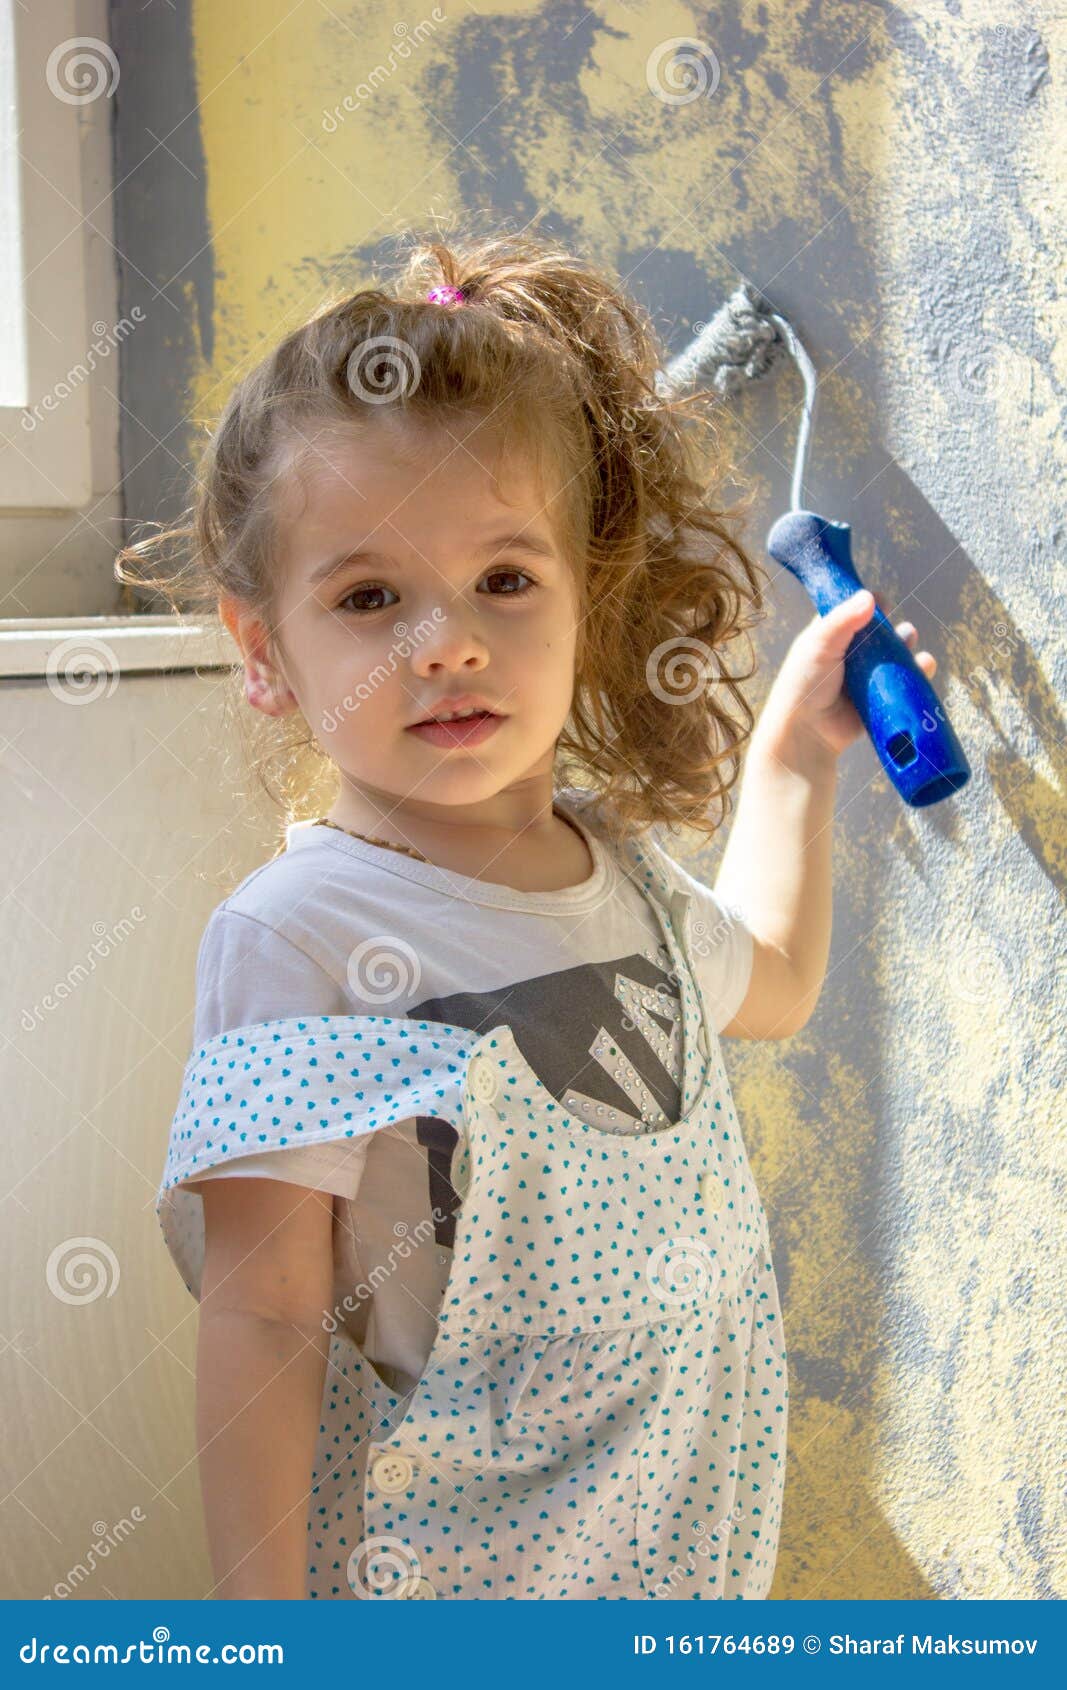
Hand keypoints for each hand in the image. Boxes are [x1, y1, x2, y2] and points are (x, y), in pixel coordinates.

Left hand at [761, 589, 938, 761]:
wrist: (806, 732)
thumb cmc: (805, 683)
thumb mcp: (819, 644)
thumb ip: (843, 619)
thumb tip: (870, 596)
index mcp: (828, 638)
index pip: (852, 614)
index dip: (869, 607)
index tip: (882, 603)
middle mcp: (847, 657)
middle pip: (878, 635)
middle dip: (893, 629)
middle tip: (901, 630)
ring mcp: (864, 679)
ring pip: (893, 658)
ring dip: (907, 648)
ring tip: (911, 643)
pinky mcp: (878, 699)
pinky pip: (902, 683)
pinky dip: (916, 673)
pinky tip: (925, 664)